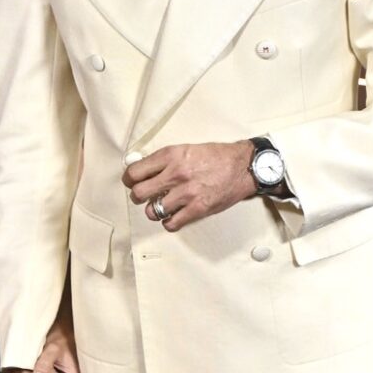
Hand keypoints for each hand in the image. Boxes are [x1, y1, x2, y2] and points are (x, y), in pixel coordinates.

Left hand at [123, 141, 255, 231]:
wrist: (242, 166)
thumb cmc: (216, 157)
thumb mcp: (186, 149)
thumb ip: (164, 160)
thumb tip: (143, 170)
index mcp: (171, 156)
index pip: (135, 172)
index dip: (130, 180)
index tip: (132, 182)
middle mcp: (176, 174)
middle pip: (138, 194)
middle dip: (138, 197)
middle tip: (146, 196)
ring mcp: (186, 193)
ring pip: (152, 211)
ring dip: (154, 211)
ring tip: (162, 206)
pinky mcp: (198, 209)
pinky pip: (171, 223)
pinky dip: (169, 222)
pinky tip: (173, 216)